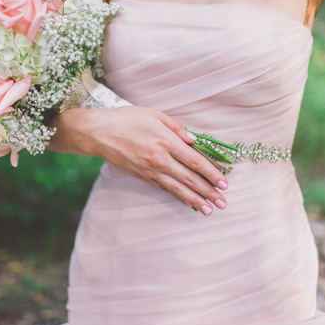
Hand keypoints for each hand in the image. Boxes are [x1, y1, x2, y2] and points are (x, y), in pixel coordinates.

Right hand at [48, 106, 228, 214]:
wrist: (99, 133)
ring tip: (210, 210)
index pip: (195, 161)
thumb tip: (194, 140)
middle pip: (190, 179)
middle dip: (209, 191)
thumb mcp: (154, 114)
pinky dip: (178, 197)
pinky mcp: (143, 177)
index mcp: (166, 141)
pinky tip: (188, 203)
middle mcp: (161, 159)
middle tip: (223, 202)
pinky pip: (164, 189)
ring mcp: (151, 170)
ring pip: (178, 189)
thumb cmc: (127, 119)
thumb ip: (177, 127)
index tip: (224, 182)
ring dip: (196, 200)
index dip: (212, 173)